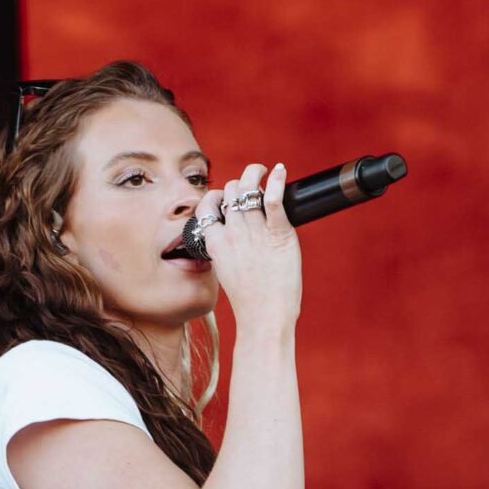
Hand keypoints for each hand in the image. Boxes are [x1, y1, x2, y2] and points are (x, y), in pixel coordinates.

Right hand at [196, 161, 301, 329]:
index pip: (208, 205)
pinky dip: (277, 180)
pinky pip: (274, 198)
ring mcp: (255, 231)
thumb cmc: (250, 300)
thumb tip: (233, 233)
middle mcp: (233, 232)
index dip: (217, 196)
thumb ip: (227, 248)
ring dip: (256, 174)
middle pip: (231, 192)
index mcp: (216, 242)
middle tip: (252, 185)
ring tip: (265, 171)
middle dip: (240, 185)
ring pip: (248, 188)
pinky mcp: (279, 233)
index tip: (227, 198)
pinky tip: (280, 171)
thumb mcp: (226, 271)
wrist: (265, 317)